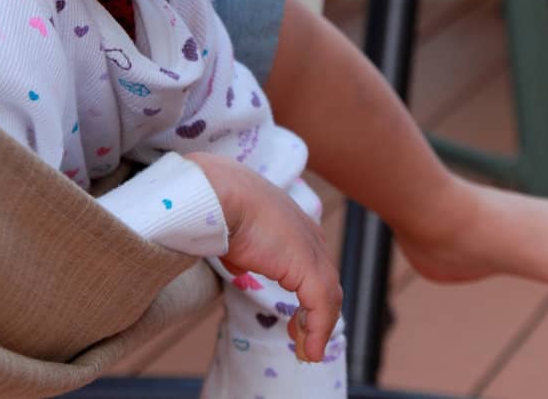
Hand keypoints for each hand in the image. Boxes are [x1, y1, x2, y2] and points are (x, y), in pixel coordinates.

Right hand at [184, 152, 339, 361]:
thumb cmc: (219, 208)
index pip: (314, 266)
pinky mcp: (308, 267)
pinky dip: (318, 332)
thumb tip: (238, 263)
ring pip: (328, 298)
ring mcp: (312, 251)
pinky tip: (310, 351)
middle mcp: (310, 236)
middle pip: (326, 284)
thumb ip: (243, 250)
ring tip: (307, 353)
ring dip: (317, 330)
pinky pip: (321, 307)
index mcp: (294, 224)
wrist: (219, 194)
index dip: (309, 296)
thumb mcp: (235, 234)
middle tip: (304, 344)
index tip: (296, 322)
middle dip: (317, 317)